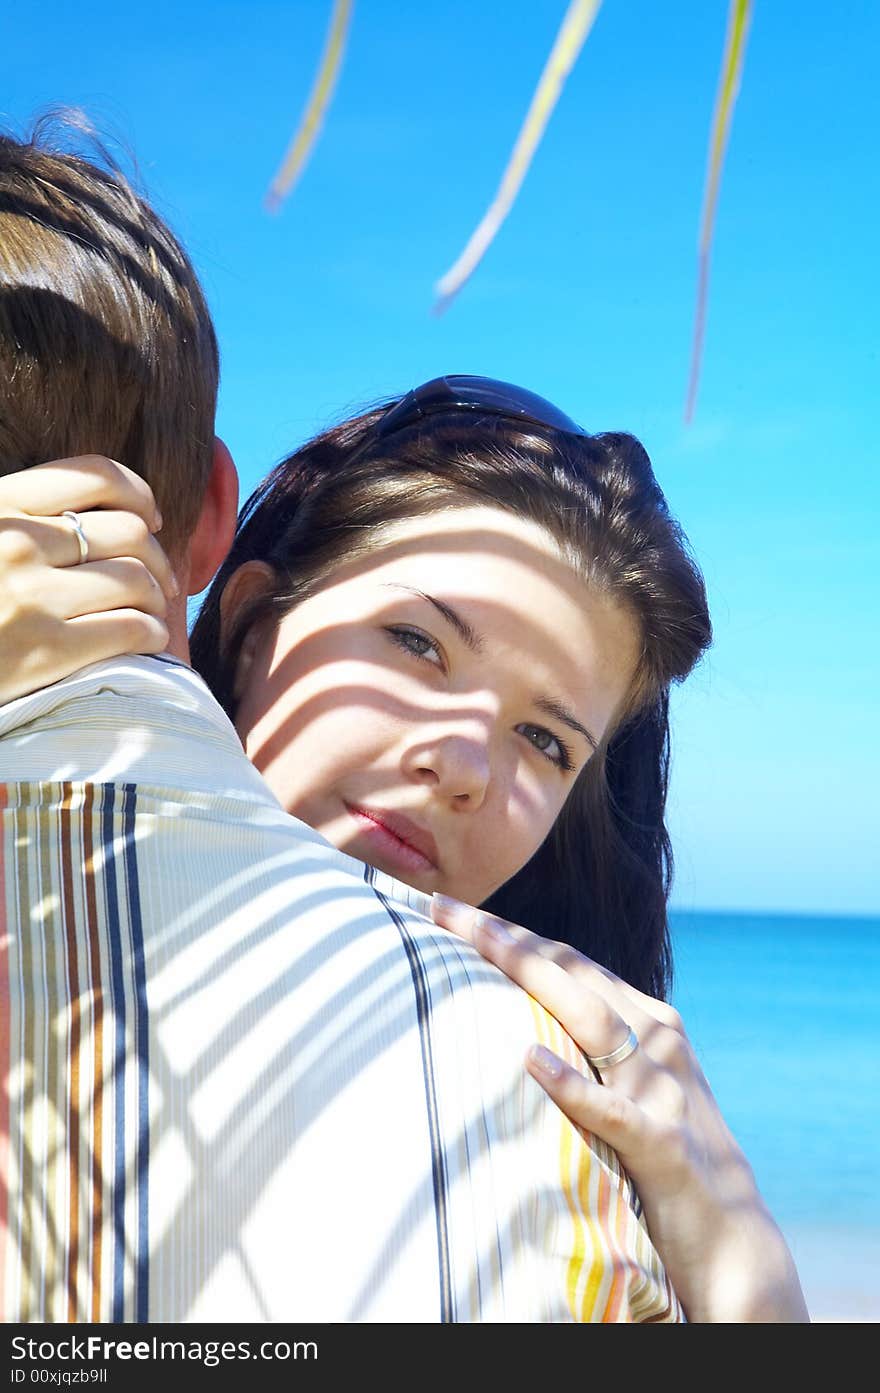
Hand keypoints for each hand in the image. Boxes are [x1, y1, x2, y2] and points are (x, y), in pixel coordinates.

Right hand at [0, 456, 176, 704]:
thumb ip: (25, 518)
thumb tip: (102, 513)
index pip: (94, 474)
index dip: (139, 493)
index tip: (152, 518)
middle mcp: (18, 543)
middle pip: (129, 531)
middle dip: (158, 556)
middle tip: (162, 578)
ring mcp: (33, 597)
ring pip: (137, 580)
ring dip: (157, 597)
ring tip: (152, 610)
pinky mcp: (47, 650)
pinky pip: (132, 629)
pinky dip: (152, 633)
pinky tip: (149, 638)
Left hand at [431, 893, 808, 1322]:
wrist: (733, 1239)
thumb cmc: (664, 1160)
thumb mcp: (631, 1089)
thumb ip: (589, 1051)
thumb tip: (514, 1024)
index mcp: (647, 1022)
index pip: (567, 962)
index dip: (508, 932)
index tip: (447, 909)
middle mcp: (657, 1041)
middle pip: (570, 973)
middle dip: (504, 937)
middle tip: (441, 907)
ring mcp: (663, 1089)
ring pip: (591, 1018)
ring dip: (530, 975)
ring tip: (478, 945)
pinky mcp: (663, 1144)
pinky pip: (611, 1109)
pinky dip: (571, 1083)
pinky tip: (531, 1059)